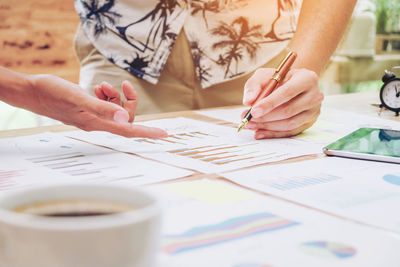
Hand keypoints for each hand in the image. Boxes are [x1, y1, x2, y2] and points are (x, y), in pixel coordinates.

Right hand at [28, 74, 166, 137]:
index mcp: (98, 123)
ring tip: (103, 85)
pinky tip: (98, 88)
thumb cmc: (53, 94)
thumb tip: (124, 118)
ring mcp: (92, 117)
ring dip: (115, 95)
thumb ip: (102, 108)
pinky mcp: (87, 110)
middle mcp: (97, 122)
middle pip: (125, 117)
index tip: (164, 134)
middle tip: (122, 85)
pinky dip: (106, 95)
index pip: (129, 130)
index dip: (148, 132)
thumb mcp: (79, 99)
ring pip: (115, 109)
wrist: (33, 92)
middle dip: (128, 100)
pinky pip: (105, 105)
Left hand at [243, 68, 323, 138]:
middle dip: (266, 117)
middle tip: (249, 119)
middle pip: (289, 110)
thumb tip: (248, 101)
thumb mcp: (264, 75)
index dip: (269, 103)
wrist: (292, 83)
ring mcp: (314, 110)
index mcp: (306, 78)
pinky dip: (273, 134)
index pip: (287, 93)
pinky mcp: (309, 122)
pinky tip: (259, 132)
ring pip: (289, 124)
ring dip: (268, 126)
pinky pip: (290, 132)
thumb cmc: (277, 79)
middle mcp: (315, 95)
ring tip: (251, 125)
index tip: (253, 111)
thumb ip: (254, 86)